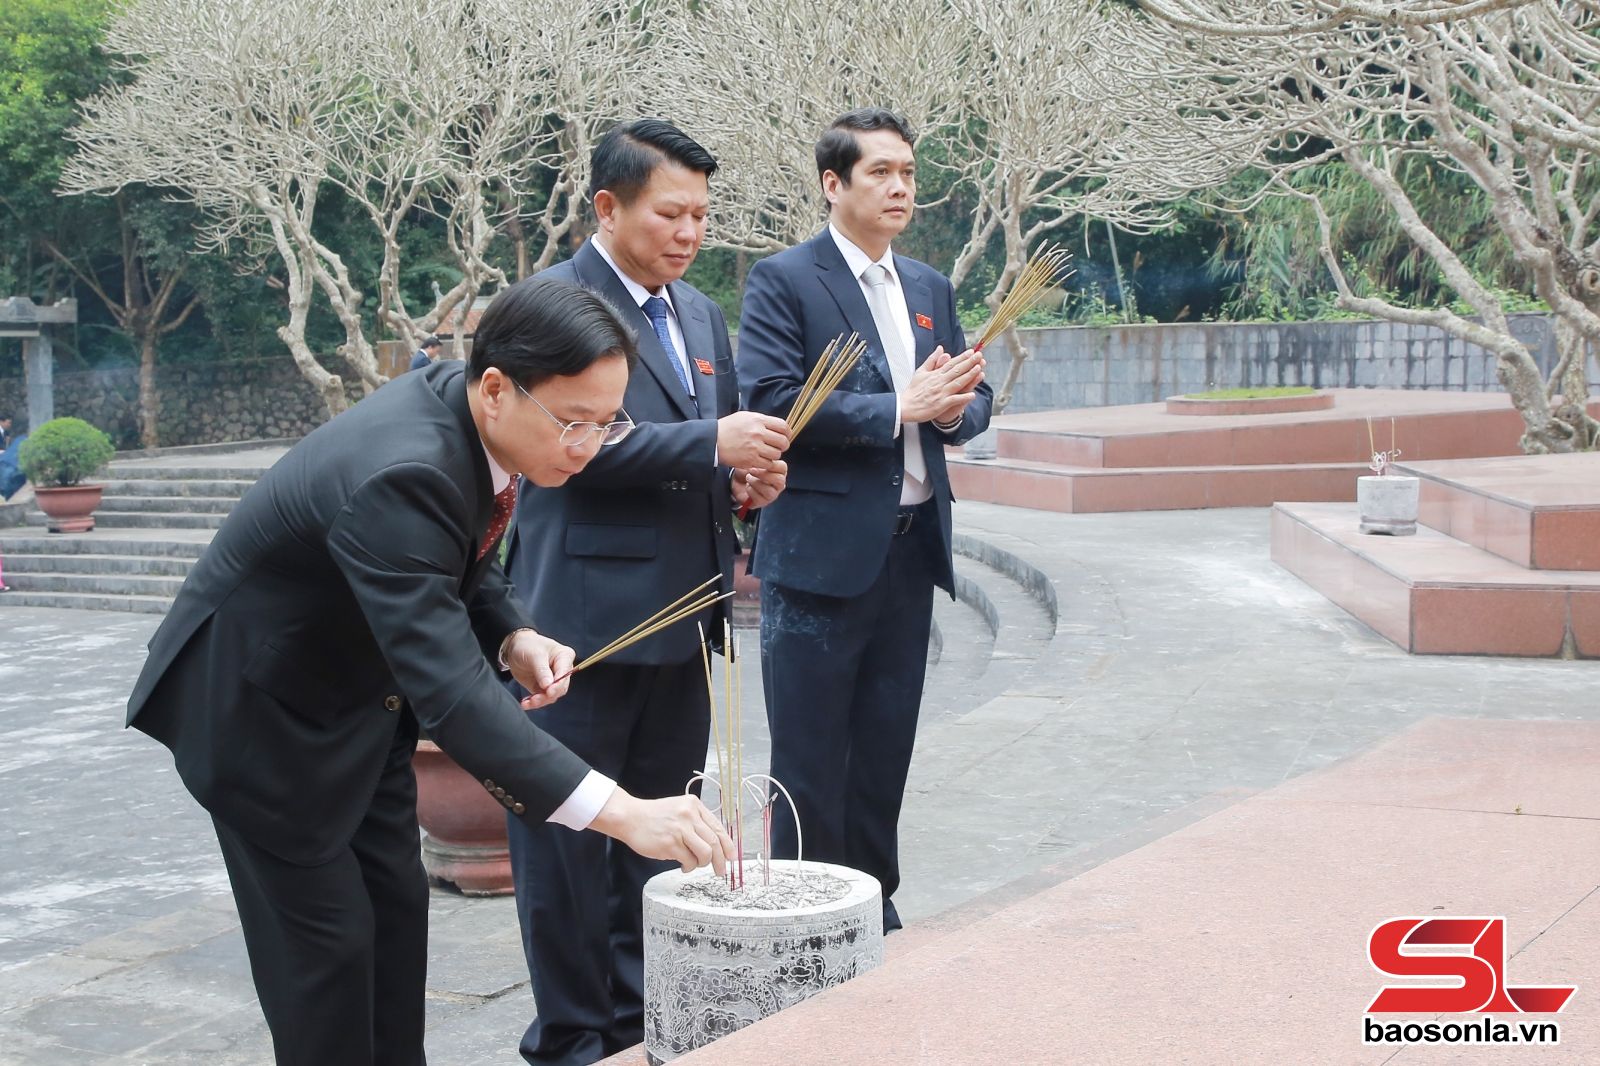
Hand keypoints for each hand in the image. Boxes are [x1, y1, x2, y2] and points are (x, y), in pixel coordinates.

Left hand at [505, 630, 575, 709]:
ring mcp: (553, 680)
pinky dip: (534, 702)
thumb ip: (542, 670)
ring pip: (552, 696)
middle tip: (535, 699)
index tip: (548, 691)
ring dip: (540, 701)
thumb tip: (548, 686)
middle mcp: (562, 670)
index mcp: (564, 657)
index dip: (557, 684)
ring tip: (528, 702)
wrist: (514, 648)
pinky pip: (542, 698)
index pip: (565, 674)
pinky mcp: (543, 687)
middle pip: (560, 688)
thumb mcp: (534, 655)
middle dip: (548, 695)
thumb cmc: (527, 645)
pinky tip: (526, 703)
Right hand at [590, 788, 733, 874]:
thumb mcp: (679, 809)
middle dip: (721, 860)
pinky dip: (689, 866)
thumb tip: (715, 844)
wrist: (630, 817)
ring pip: (705, 853)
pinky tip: (683, 865)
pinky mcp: (670, 844)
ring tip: (695, 865)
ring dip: (703, 864)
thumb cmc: (654, 816)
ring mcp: (680, 830)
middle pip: (715, 842)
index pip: (718, 827)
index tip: (732, 857)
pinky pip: (689, 861)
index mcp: (694, 805)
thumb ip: (696, 821)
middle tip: (721, 871)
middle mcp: (689, 815)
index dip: (728, 845)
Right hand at [717, 411, 790, 468]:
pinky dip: (767, 464)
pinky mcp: (750, 459)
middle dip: (782, 446)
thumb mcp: (745, 417)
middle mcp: (758, 433)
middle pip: (783, 442)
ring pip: (777, 454)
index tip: (785, 437)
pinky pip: (768, 464)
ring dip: (774, 455)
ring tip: (767, 454)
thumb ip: (761, 420)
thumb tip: (776, 426)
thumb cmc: (728, 428)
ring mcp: (755, 447)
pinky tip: (761, 461)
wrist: (713, 440)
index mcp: (758, 420)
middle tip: (777, 447)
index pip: (783, 426)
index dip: (788, 433)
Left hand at [730, 460, 786, 510]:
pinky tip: (747, 487)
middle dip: (764, 475)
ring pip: (770, 492)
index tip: (760, 462)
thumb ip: (759, 459)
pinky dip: (751, 491)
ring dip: (756, 483)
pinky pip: (760, 499)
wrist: (737, 482)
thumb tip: (760, 457)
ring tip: (748, 478)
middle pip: (779, 481)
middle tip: (752, 470)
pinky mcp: (763, 502)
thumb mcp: (752, 460)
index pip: (782, 467)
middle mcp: (778, 484)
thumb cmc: (747, 470)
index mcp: (779, 471)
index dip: (772, 465)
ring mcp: (772, 494)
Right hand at [900, 346, 983, 423]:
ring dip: (969, 376)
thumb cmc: (913, 390)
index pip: (951, 363)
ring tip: (979, 369)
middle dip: (969, 362)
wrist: (905, 406)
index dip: (962, 357)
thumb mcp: (920, 371)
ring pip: (958, 383)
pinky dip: (963, 397)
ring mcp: (941, 393)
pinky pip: (954, 400)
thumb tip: (940, 348)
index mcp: (935, 374)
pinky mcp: (941, 404)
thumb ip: (932, 360)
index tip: (971, 352)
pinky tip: (973, 394)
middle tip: (980, 355)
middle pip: (957, 371)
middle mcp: (939, 382)